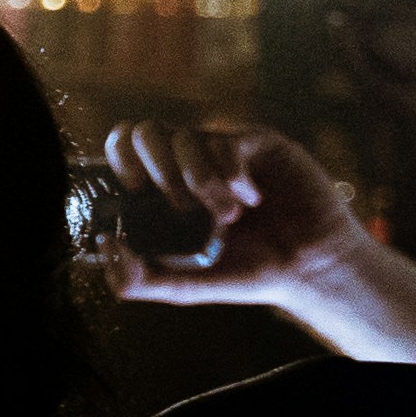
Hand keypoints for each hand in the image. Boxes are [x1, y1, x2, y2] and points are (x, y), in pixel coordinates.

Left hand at [100, 120, 360, 300]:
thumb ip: (140, 279)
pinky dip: (231, 176)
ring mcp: (223, 149)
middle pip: (145, 130)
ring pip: (185, 136)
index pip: (124, 147)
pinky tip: (251, 200)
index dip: (119, 159)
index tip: (134, 191)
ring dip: (200, 181)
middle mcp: (190, 162)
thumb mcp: (187, 286)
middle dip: (157, 169)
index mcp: (166, 187)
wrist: (311, 269)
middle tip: (181, 206)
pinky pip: (225, 141)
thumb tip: (104, 247)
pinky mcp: (257, 143)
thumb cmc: (250, 273)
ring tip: (228, 218)